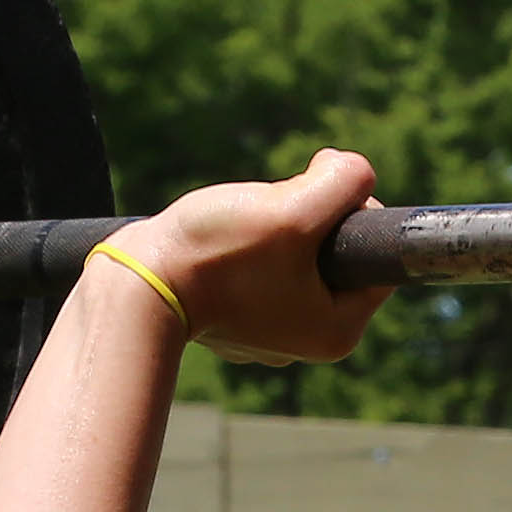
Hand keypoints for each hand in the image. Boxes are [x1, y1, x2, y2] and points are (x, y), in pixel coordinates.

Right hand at [101, 147, 393, 368]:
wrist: (136, 284)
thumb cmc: (216, 256)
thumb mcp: (291, 210)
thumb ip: (341, 183)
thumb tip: (355, 172)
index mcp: (339, 330)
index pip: (376, 261)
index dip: (353, 214)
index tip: (313, 197)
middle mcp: (310, 339)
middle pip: (335, 255)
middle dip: (309, 220)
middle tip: (270, 214)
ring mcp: (271, 330)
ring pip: (298, 255)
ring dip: (278, 227)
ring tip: (240, 230)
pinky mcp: (237, 314)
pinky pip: (264, 266)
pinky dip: (250, 244)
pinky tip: (221, 245)